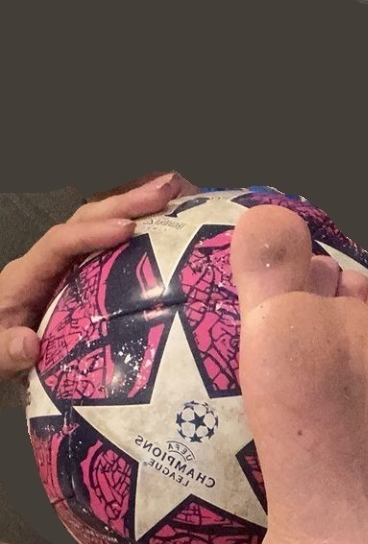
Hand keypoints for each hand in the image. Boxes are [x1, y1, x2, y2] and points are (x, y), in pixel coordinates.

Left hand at [0, 172, 191, 378]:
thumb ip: (4, 352)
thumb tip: (28, 344)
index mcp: (26, 276)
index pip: (59, 243)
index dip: (92, 233)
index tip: (127, 229)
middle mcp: (49, 261)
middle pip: (85, 220)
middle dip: (125, 203)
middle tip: (166, 191)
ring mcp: (68, 265)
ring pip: (99, 225)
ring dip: (135, 207)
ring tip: (174, 193)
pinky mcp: (83, 275)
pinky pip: (110, 246)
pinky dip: (138, 228)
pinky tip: (168, 222)